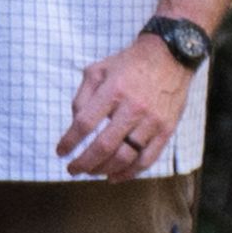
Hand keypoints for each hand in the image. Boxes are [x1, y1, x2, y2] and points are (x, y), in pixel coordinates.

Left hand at [58, 37, 190, 180]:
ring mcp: (152, 121)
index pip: (85, 124)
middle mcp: (133, 108)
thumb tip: (76, 124)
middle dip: (84, 163)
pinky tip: (115, 177)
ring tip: (92, 172)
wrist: (170, 55)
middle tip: (73, 169)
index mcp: (114, 91)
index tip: (61, 151)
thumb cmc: (129, 64)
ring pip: (125, 157)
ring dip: (104, 170)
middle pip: (104, 146)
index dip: (70, 141)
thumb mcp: (98, 70)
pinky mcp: (166, 130)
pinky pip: (147, 159)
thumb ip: (83, 96)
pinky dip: (129, 173)